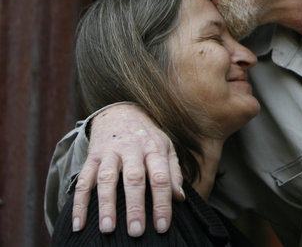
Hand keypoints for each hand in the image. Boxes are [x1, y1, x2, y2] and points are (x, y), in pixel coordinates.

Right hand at [71, 103, 183, 236]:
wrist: (120, 112)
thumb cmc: (147, 136)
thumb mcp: (166, 147)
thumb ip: (173, 172)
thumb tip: (179, 198)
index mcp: (153, 148)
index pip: (160, 177)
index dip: (162, 203)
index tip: (162, 226)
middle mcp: (131, 149)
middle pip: (133, 178)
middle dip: (135, 206)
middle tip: (136, 232)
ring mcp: (109, 152)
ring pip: (106, 179)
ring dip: (106, 205)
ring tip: (107, 230)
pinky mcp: (91, 157)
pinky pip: (83, 181)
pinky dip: (79, 203)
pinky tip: (79, 224)